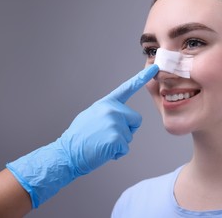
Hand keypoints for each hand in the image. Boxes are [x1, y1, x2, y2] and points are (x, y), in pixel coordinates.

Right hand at [6, 64, 158, 207]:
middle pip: (136, 119)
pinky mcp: (116, 138)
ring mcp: (114, 123)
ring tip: (101, 143)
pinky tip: (103, 150)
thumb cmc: (79, 136)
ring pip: (130, 135)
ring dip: (119, 143)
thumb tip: (118, 116)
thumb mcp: (92, 115)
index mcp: (106, 103)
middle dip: (127, 129)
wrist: (67, 153)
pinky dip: (116, 153)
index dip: (141, 78)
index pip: (127, 88)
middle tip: (108, 135)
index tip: (154, 68)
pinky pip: (125, 148)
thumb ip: (108, 112)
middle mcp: (112, 110)